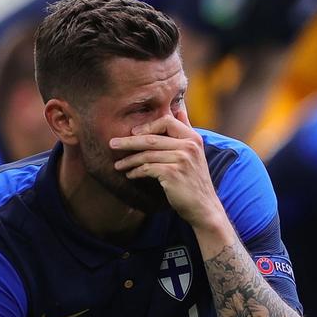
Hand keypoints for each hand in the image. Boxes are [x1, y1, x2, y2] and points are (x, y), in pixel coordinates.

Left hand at [111, 114, 223, 231]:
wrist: (203, 206)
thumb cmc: (194, 180)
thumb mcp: (195, 152)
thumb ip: (186, 131)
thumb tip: (179, 110)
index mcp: (193, 138)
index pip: (167, 121)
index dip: (148, 126)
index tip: (134, 133)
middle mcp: (189, 146)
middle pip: (152, 138)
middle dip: (129, 141)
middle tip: (112, 144)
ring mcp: (182, 159)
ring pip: (147, 154)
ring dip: (129, 160)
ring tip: (118, 164)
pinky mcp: (173, 173)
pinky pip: (147, 168)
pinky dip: (135, 172)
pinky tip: (130, 175)